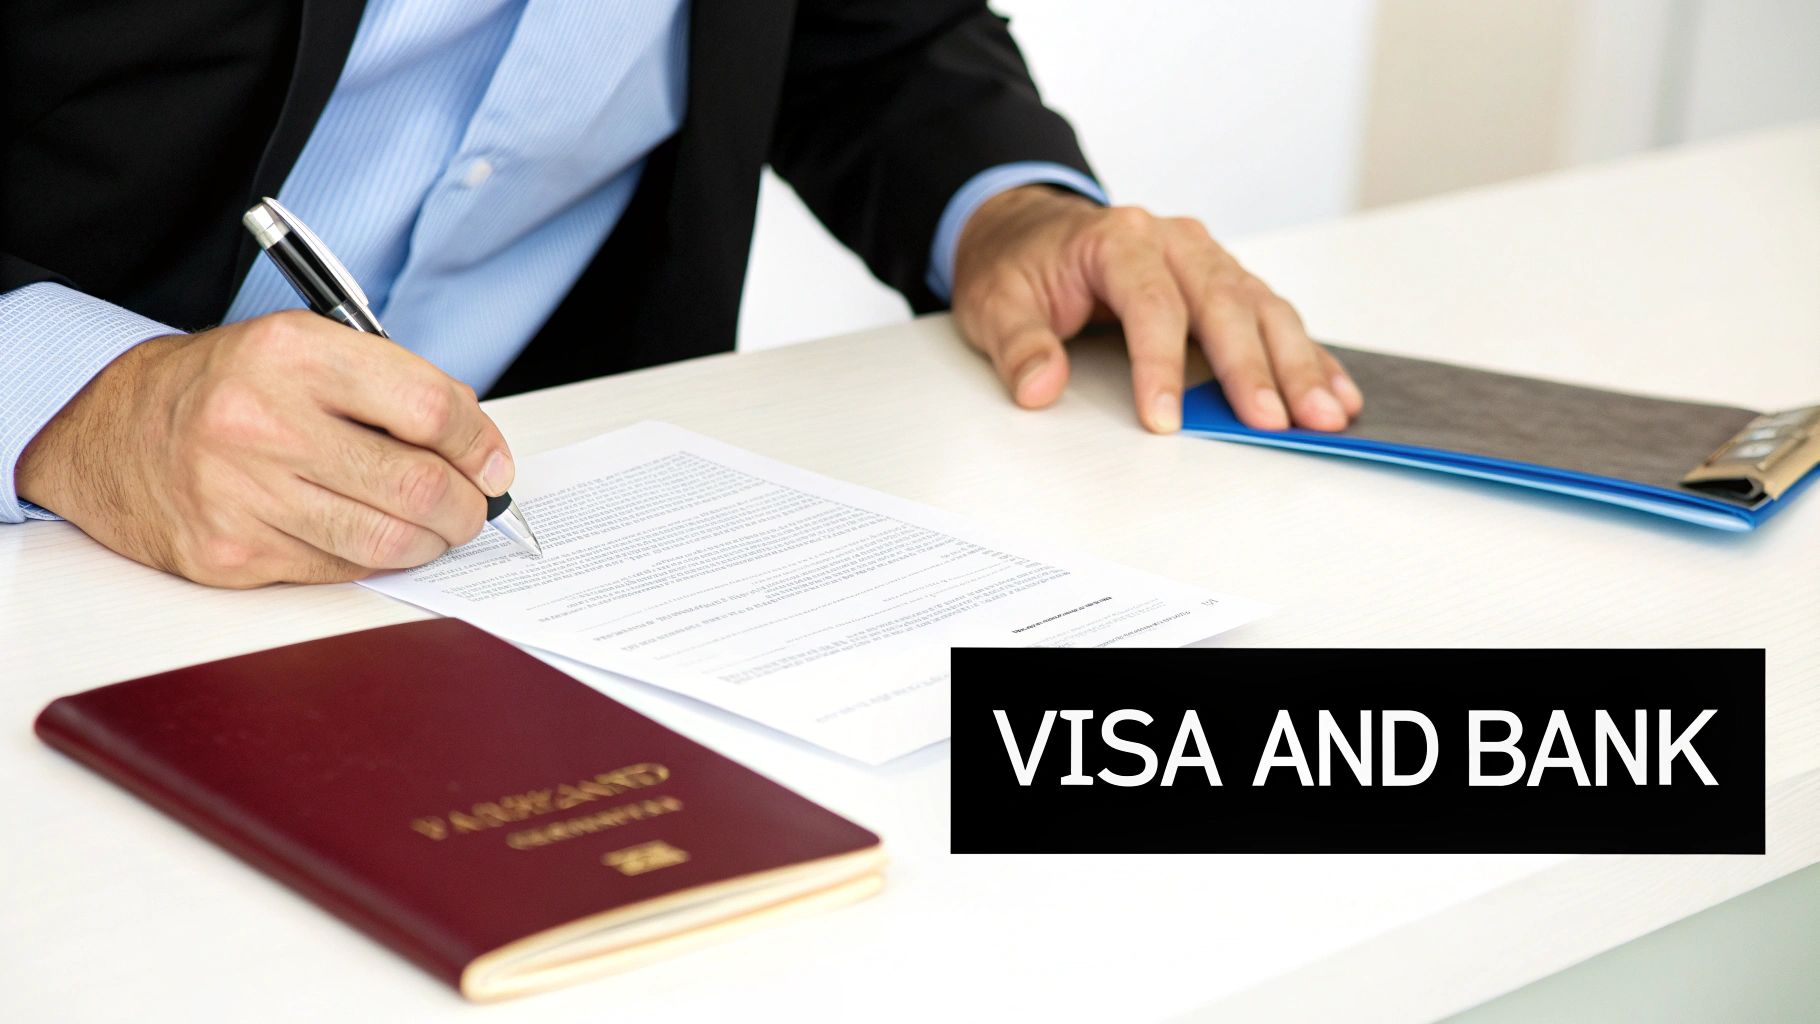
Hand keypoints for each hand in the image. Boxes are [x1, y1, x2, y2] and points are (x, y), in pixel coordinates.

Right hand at [16, 310, 513, 586]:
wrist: (111, 433)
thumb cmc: (228, 388)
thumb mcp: (307, 350)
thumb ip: (395, 387)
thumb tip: (480, 450)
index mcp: (293, 353)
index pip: (429, 408)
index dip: (480, 444)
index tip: (495, 465)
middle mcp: (261, 421)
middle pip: (417, 485)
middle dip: (467, 507)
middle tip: (475, 508)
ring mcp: (240, 493)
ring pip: (386, 541)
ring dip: (431, 541)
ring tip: (435, 527)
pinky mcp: (229, 553)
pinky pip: (338, 570)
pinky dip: (371, 559)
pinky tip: (368, 536)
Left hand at [950, 186, 1362, 432]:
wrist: (1028, 231)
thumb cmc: (1018, 265)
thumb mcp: (994, 302)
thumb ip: (1019, 346)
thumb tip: (1039, 388)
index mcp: (1118, 239)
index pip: (1150, 303)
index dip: (1159, 366)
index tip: (1165, 421)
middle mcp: (1174, 242)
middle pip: (1224, 302)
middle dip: (1254, 368)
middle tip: (1275, 422)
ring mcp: (1206, 260)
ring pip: (1261, 309)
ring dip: (1298, 364)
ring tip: (1326, 415)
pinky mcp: (1224, 282)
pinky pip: (1273, 317)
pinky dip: (1307, 356)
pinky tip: (1336, 392)